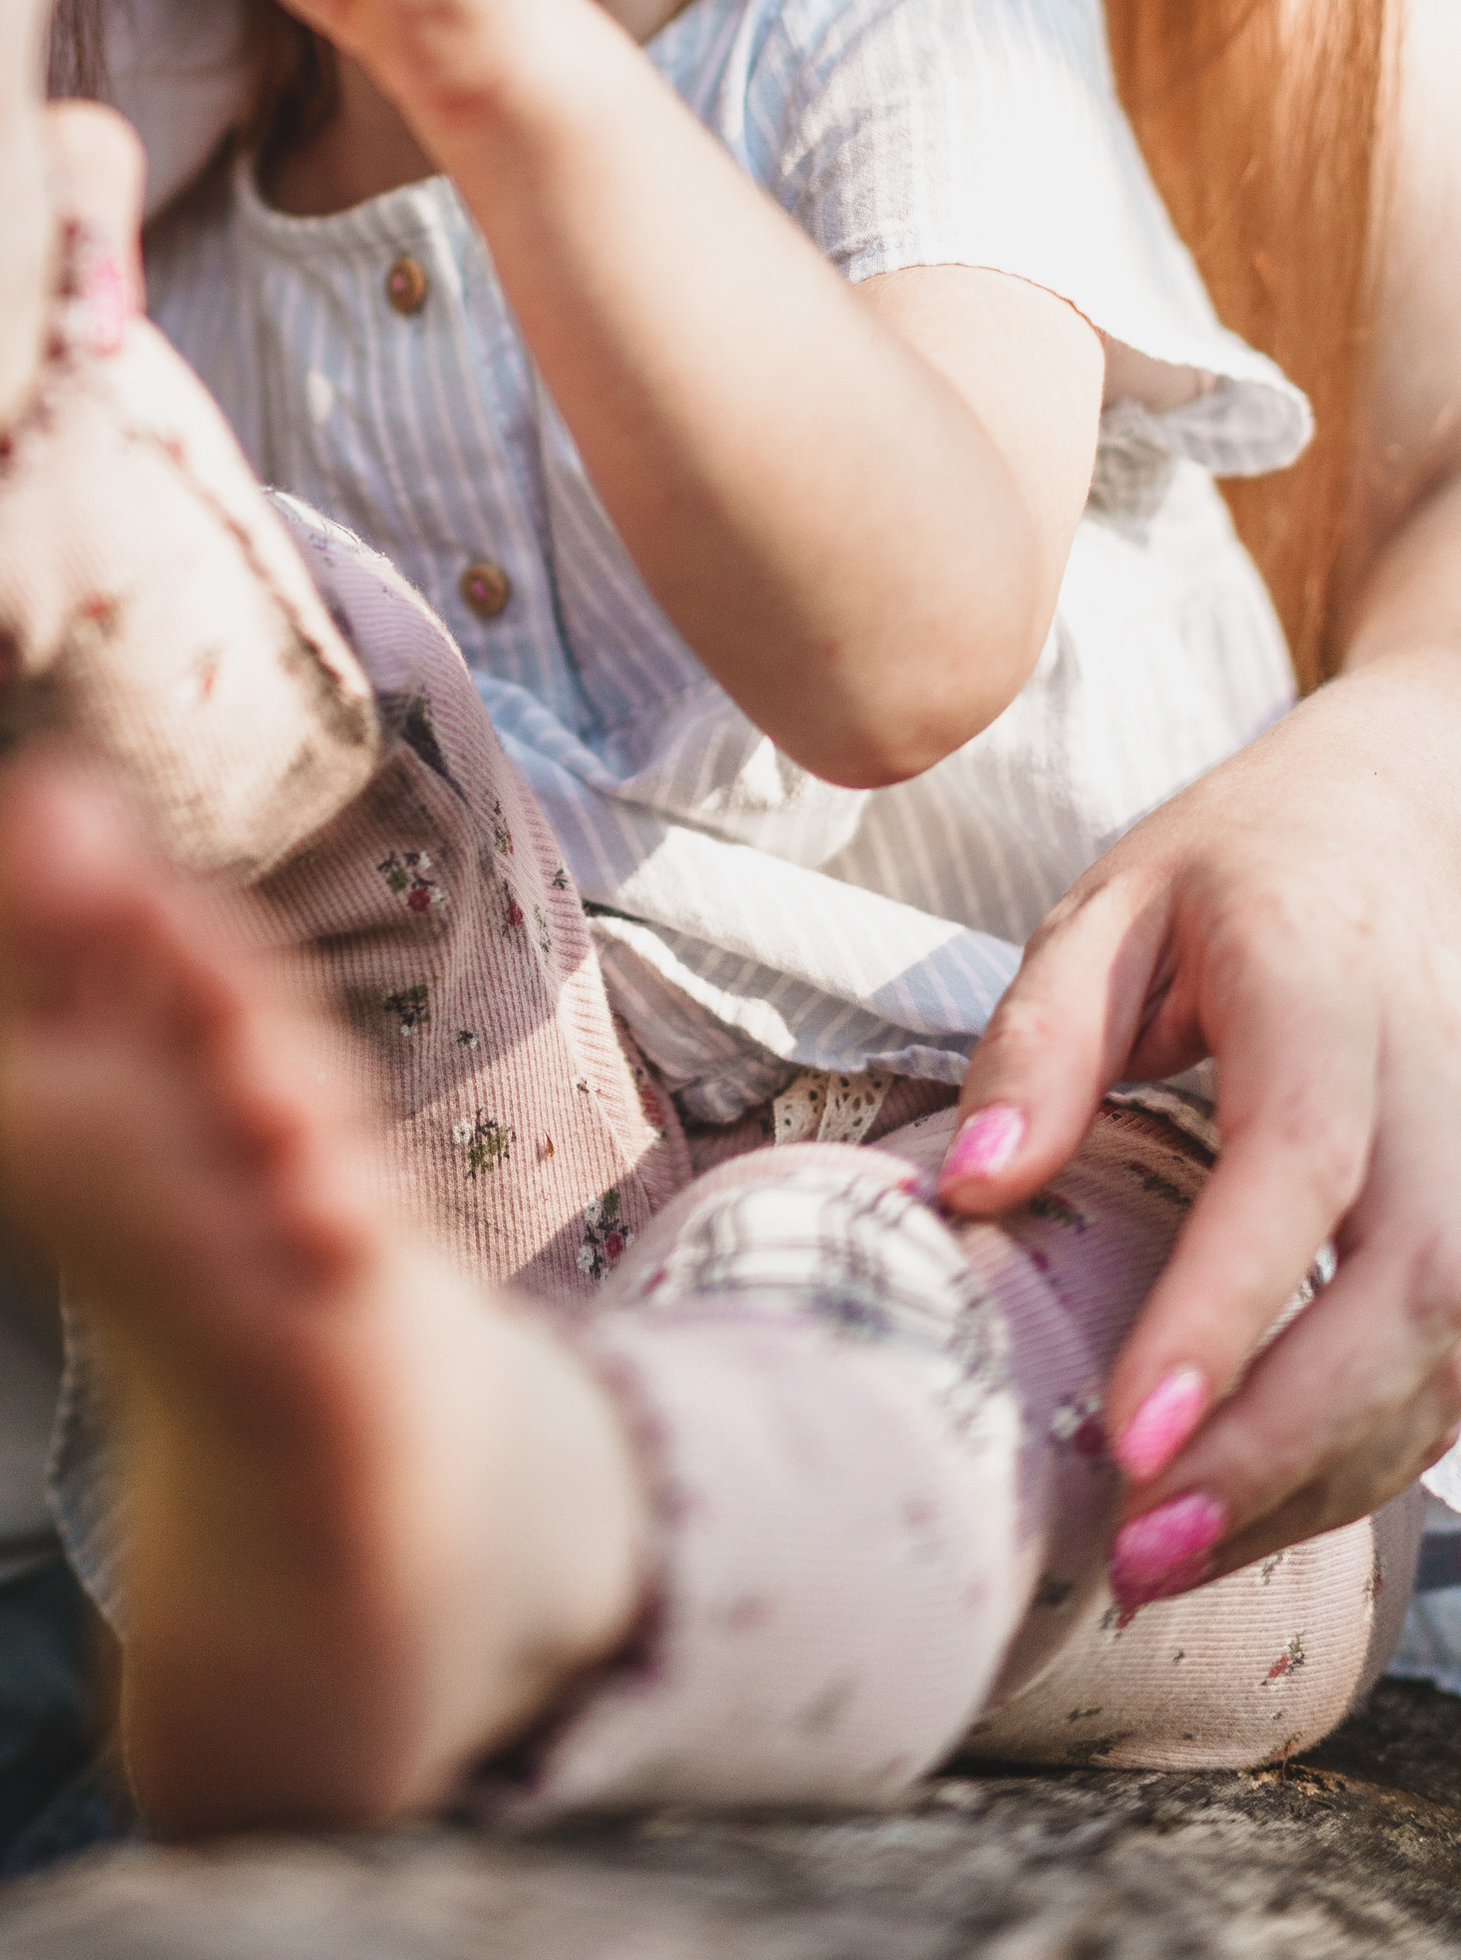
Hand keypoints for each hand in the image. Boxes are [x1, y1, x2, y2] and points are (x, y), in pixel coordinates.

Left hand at [940, 655, 1460, 1584]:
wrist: (1398, 821)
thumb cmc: (1230, 869)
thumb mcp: (1104, 909)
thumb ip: (1040, 1042)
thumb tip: (973, 1191)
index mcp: (1323, 987)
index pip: (1297, 1167)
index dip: (1225, 1310)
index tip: (1131, 1436)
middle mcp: (1434, 1084)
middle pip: (1407, 1292)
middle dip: (1281, 1446)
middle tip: (1138, 1550)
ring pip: (1452, 1356)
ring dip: (1322, 1482)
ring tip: (1171, 1564)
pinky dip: (1366, 1458)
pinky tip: (1255, 1512)